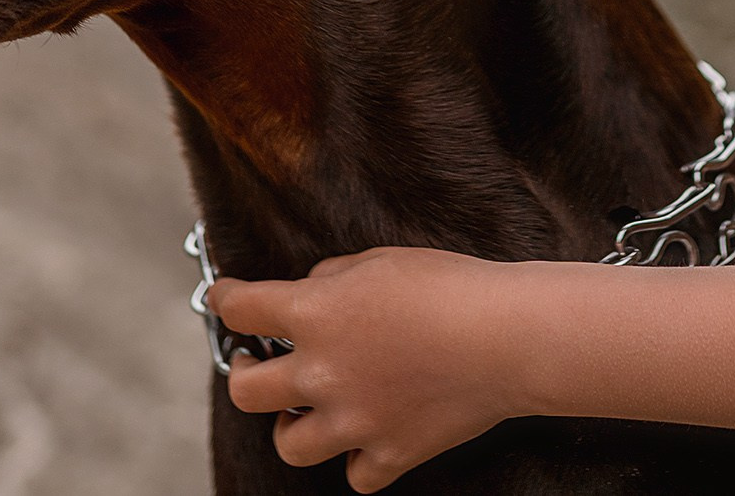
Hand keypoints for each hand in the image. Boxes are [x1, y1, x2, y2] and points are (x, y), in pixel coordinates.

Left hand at [212, 246, 521, 490]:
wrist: (507, 337)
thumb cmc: (451, 286)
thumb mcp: (382, 260)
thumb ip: (334, 278)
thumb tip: (313, 293)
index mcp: (316, 313)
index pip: (241, 308)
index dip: (227, 299)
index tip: (227, 298)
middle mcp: (322, 373)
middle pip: (244, 391)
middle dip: (245, 373)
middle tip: (258, 361)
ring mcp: (354, 421)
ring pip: (289, 445)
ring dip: (293, 425)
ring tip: (308, 410)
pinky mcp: (391, 452)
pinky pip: (356, 474)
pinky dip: (359, 458)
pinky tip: (367, 436)